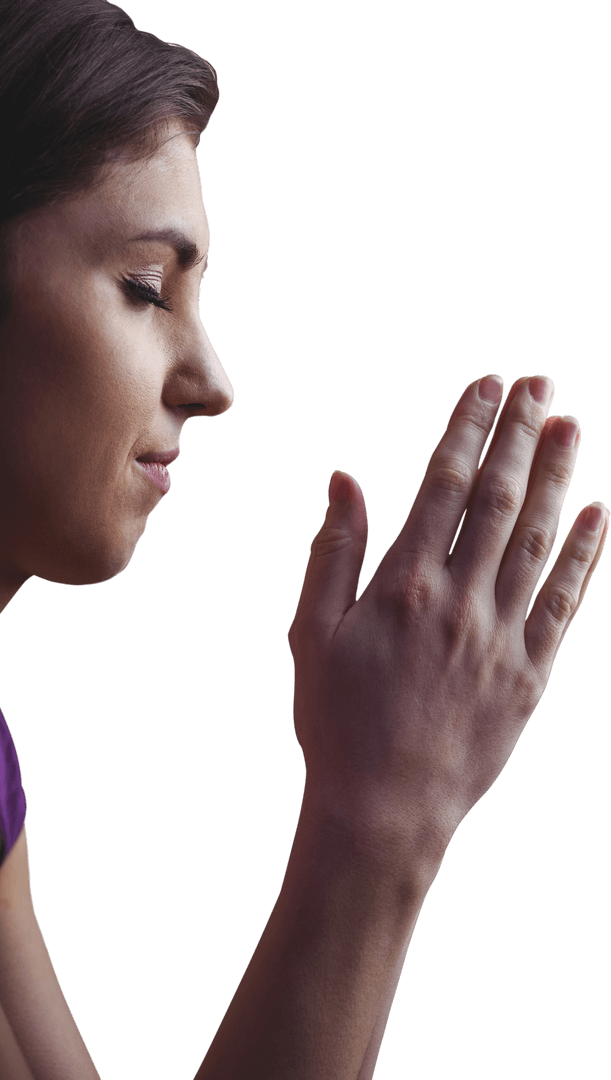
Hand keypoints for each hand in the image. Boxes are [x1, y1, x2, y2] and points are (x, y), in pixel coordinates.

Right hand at [288, 375, 608, 864]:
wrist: (384, 808)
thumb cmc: (337, 720)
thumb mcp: (311, 634)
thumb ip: (332, 552)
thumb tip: (345, 480)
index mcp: (404, 585)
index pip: (444, 485)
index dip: (468, 429)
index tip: (486, 387)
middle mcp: (460, 601)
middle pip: (497, 498)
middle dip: (518, 434)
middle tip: (539, 383)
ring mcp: (501, 637)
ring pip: (536, 538)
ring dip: (556, 477)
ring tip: (568, 427)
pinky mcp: (530, 674)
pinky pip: (564, 602)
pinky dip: (584, 555)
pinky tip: (598, 514)